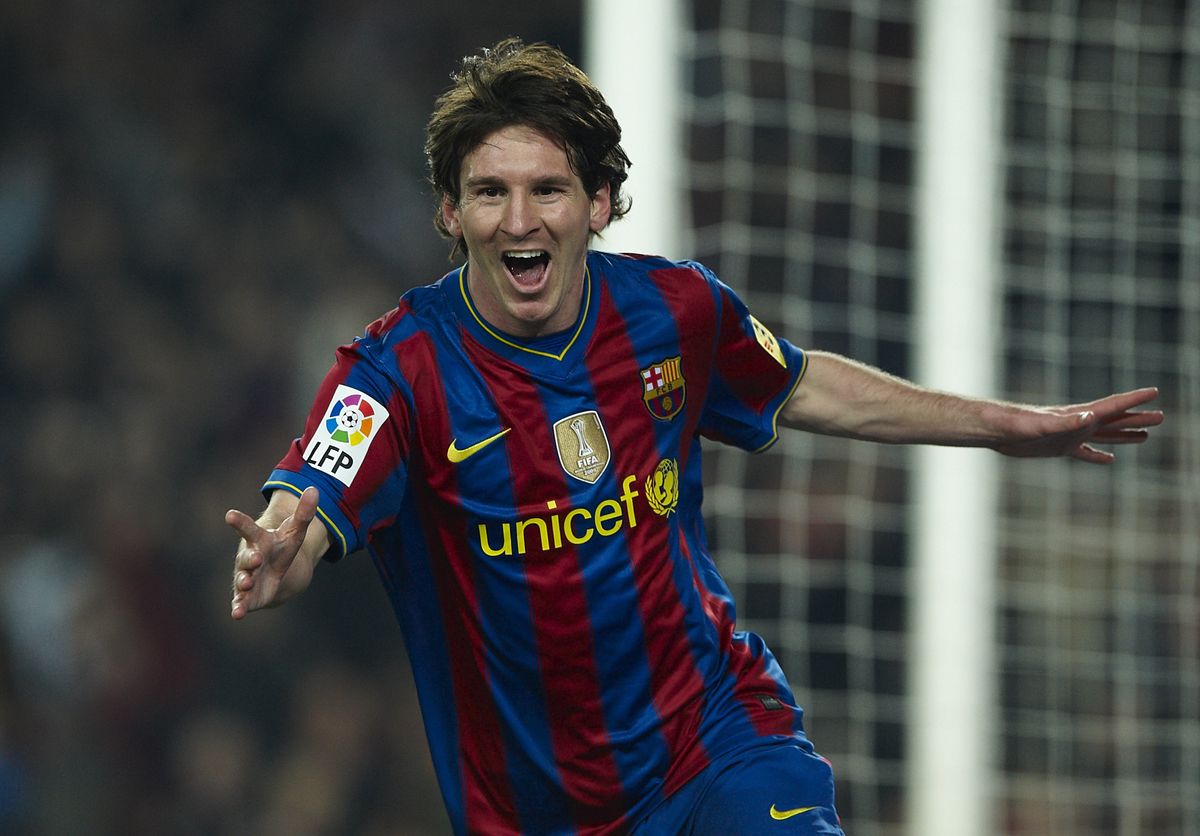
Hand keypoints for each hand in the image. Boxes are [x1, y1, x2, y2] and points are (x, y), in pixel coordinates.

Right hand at [226, 487, 319, 618]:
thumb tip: (315, 489)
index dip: (240, 522)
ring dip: (243, 582)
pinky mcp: (248, 597)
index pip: (249, 529)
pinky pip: (241, 602)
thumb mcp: (296, 530)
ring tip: (246, 584)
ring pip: (242, 579)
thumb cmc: (282, 548)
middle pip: (246, 557)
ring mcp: (247, 577)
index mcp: (259, 541)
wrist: (277, 573)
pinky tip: (237, 614)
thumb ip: (304, 512)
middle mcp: (249, 559)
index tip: (229, 514)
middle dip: (249, 558)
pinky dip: (239, 607)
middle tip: (255, 558)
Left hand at [993, 387, 1162, 463]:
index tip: (1154, 392)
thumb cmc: (1015, 424)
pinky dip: (1098, 455)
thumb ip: (1066, 422)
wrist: (994, 429)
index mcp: (1077, 415)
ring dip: (1124, 434)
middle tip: (1161, 416)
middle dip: (1137, 418)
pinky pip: (1085, 452)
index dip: (1133, 399)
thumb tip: (1090, 416)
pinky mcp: (1058, 448)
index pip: (1111, 406)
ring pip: (1103, 435)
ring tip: (1145, 436)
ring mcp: (1068, 435)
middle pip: (1114, 420)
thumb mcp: (1042, 425)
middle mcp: (1076, 423)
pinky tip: (1110, 460)